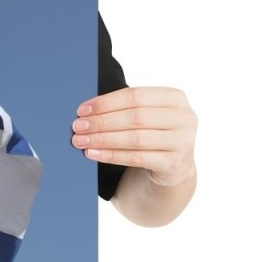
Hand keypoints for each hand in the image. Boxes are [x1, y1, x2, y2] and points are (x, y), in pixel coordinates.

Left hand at [71, 87, 196, 186]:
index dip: (106, 102)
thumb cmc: (152, 133)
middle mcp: (184, 118)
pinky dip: (111, 155)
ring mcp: (183, 142)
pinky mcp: (174, 164)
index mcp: (175, 98)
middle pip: (135, 117)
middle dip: (101, 122)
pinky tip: (93, 154)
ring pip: (135, 138)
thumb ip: (124, 108)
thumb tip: (85, 111)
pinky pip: (136, 158)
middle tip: (77, 127)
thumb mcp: (146, 115)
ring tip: (81, 141)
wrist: (173, 165)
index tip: (82, 110)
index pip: (135, 96)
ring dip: (103, 139)